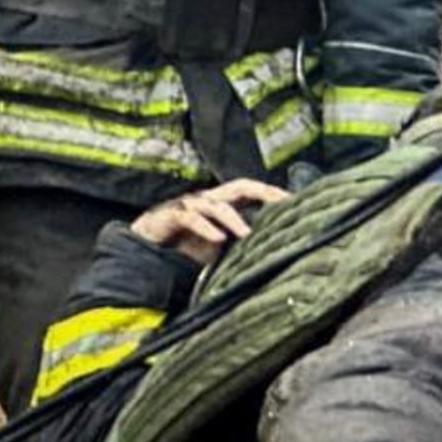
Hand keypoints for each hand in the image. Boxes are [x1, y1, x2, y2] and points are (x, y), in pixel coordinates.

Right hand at [132, 179, 288, 267]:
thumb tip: (270, 255)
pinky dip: (206, 228)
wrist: (146, 244)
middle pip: (241, 186)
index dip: (273, 193)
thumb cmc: (186, 245)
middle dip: (262, 191)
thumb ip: (239, 247)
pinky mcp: (172, 215)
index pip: (253, 191)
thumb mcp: (218, 248)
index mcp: (224, 203)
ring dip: (233, 219)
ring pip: (217, 204)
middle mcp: (210, 199)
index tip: (296, 202)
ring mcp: (191, 204)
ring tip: (247, 234)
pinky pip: (191, 217)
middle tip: (282, 203)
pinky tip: (218, 239)